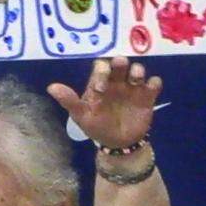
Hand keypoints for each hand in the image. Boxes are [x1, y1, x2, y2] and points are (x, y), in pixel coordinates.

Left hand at [46, 56, 160, 150]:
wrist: (118, 143)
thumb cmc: (97, 126)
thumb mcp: (81, 115)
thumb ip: (69, 101)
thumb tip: (51, 87)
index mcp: (100, 82)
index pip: (101, 68)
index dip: (101, 72)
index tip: (100, 87)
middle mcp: (117, 80)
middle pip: (120, 64)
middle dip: (120, 62)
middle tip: (120, 64)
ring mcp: (133, 87)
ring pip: (137, 70)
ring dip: (137, 71)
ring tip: (135, 80)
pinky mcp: (147, 95)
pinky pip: (154, 83)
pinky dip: (153, 83)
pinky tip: (149, 89)